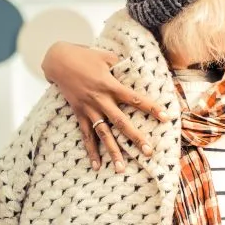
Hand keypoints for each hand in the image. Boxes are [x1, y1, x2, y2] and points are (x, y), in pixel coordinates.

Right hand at [41, 42, 167, 171]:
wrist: (58, 61)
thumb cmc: (84, 55)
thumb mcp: (106, 56)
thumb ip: (120, 65)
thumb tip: (133, 69)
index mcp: (110, 85)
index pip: (135, 99)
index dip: (151, 108)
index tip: (166, 117)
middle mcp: (101, 100)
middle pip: (121, 122)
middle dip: (135, 138)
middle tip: (148, 151)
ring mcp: (89, 109)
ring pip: (103, 134)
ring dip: (113, 151)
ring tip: (121, 168)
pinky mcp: (79, 114)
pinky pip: (86, 136)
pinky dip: (91, 151)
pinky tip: (97, 166)